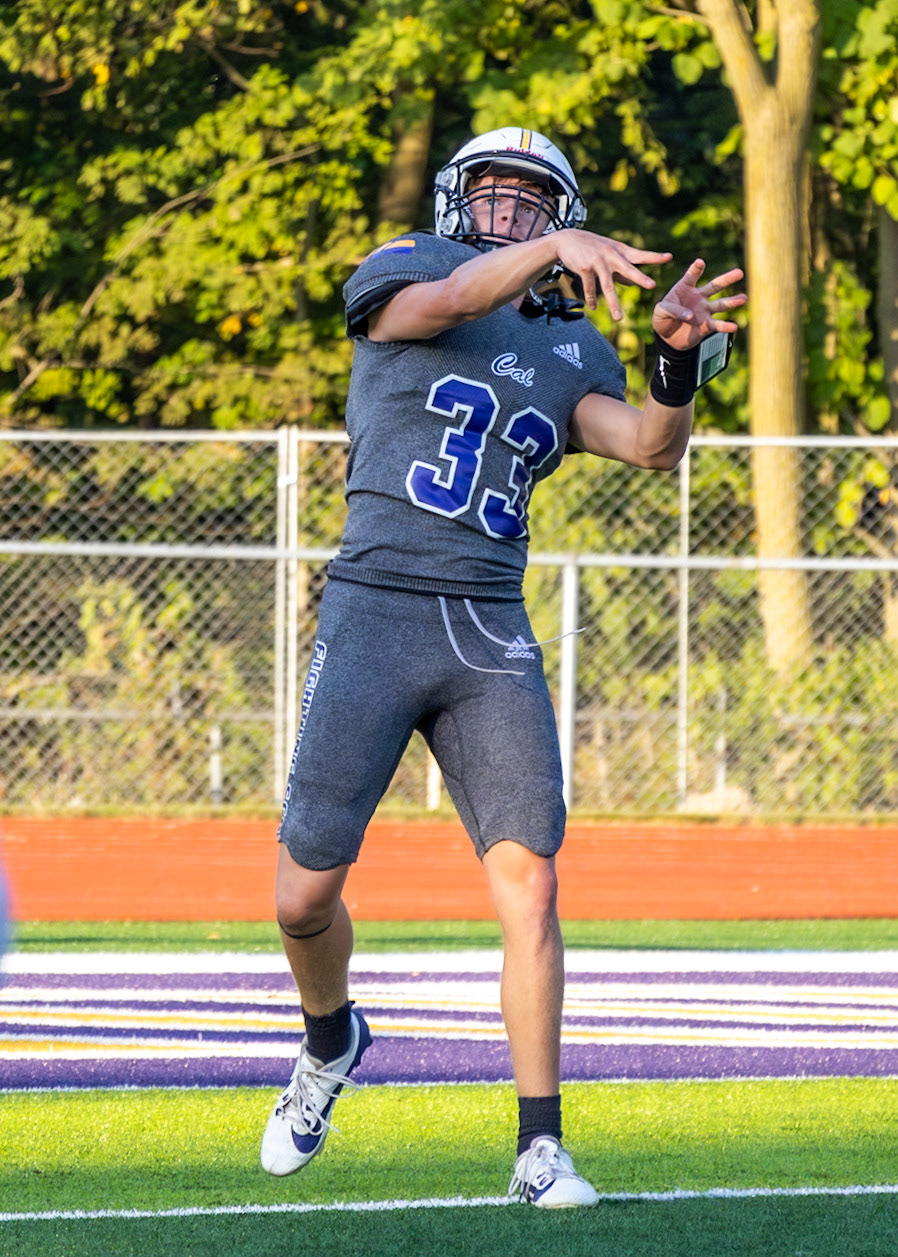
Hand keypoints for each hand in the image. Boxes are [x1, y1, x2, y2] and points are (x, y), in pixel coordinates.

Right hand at [554, 229, 673, 320]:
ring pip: (607, 286)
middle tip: (652, 285)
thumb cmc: (591, 247)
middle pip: (628, 268)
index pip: (640, 255)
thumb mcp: (608, 254)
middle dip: (640, 277)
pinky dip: (591, 299)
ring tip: (619, 318)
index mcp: (619, 251)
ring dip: (613, 303)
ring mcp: (598, 262)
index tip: (669, 257)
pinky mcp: (585, 268)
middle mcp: (611, 256)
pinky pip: (589, 288)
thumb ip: (620, 269)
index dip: (654, 257)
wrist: (566, 239)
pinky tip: (593, 307)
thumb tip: (632, 283)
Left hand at [652, 259, 745, 349]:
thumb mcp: (661, 311)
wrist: (667, 337)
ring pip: (720, 304)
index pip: (691, 276)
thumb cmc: (663, 318)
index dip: (695, 269)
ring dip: (732, 302)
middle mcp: (699, 297)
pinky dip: (725, 326)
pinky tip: (734, 326)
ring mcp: (704, 311)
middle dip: (727, 279)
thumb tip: (691, 315)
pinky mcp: (706, 326)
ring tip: (743, 298)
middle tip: (739, 273)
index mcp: (685, 288)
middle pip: (714, 286)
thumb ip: (673, 310)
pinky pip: (717, 325)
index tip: (700, 263)